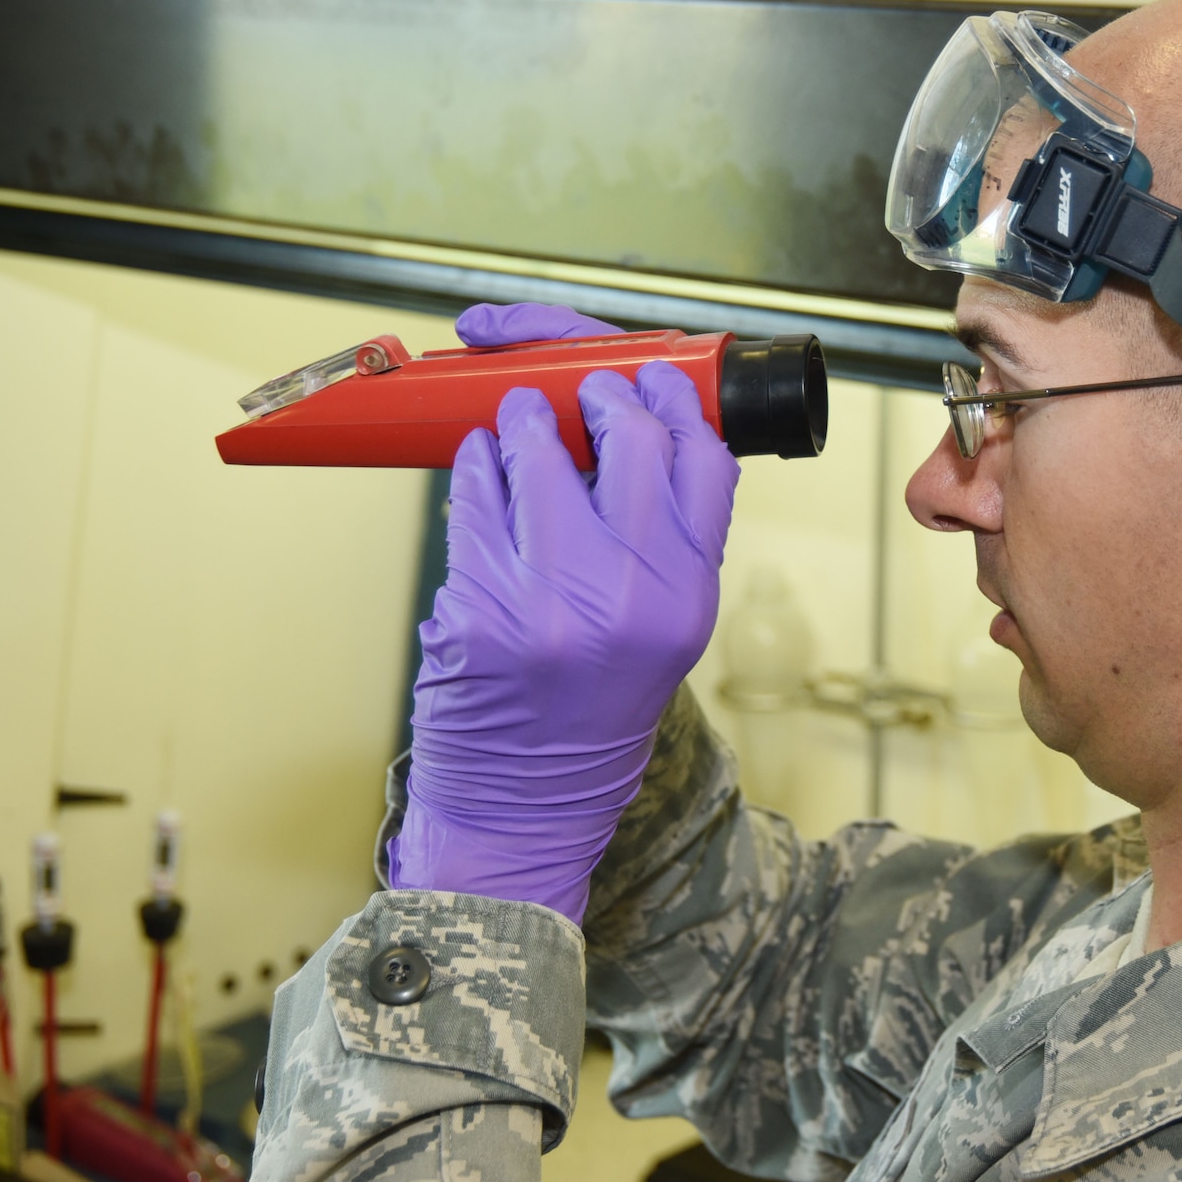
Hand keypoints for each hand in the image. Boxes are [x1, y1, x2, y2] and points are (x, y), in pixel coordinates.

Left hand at [388, 304, 739, 920]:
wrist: (526, 803)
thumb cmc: (594, 713)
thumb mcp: (666, 630)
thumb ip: (667, 540)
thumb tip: (637, 434)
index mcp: (689, 595)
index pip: (707, 460)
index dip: (677, 403)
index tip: (650, 378)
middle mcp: (631, 593)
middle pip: (631, 437)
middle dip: (599, 393)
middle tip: (578, 392)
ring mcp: (551, 596)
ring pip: (537, 451)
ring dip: (522, 420)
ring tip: (518, 426)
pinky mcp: (478, 603)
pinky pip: (474, 493)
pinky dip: (476, 465)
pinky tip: (483, 468)